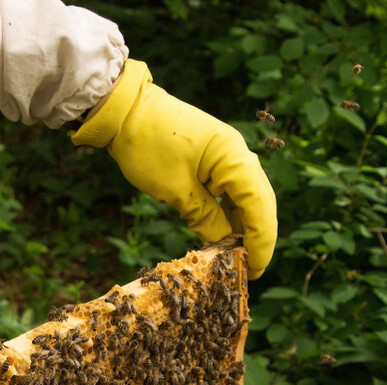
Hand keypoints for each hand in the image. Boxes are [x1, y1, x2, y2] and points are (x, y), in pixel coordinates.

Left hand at [71, 60, 276, 277]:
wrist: (125, 110)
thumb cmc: (148, 147)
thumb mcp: (176, 191)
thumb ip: (206, 219)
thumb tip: (226, 247)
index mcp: (235, 159)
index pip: (260, 208)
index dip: (261, 244)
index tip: (255, 272)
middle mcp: (240, 155)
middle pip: (261, 204)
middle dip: (257, 239)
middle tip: (249, 272)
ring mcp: (229, 156)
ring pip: (249, 199)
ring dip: (245, 228)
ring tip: (237, 259)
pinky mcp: (216, 159)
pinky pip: (232, 192)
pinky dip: (231, 214)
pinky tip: (225, 236)